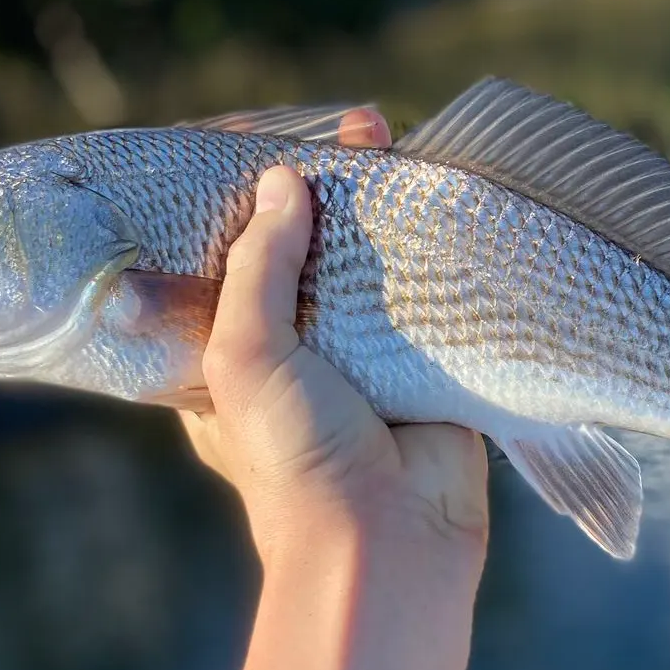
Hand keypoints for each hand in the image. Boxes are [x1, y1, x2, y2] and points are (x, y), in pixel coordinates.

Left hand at [180, 109, 489, 564]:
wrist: (390, 535)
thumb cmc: (295, 455)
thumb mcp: (246, 355)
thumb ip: (258, 266)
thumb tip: (284, 181)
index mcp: (231, 357)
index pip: (231, 260)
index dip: (251, 203)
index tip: (274, 147)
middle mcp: (295, 352)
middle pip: (305, 253)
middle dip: (325, 192)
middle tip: (352, 133)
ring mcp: (362, 356)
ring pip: (367, 265)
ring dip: (381, 208)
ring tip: (391, 140)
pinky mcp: (422, 362)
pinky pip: (424, 294)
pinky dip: (431, 248)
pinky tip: (437, 192)